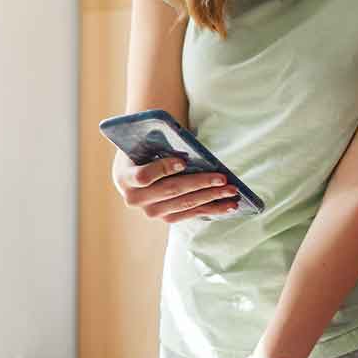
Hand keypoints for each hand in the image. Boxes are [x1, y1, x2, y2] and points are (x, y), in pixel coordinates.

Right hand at [111, 151, 239, 222]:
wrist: (137, 164)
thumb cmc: (146, 146)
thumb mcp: (146, 140)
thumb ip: (161, 142)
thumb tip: (192, 151)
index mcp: (125, 176)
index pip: (144, 176)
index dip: (163, 169)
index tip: (183, 162)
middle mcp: (135, 198)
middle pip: (171, 191)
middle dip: (200, 184)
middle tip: (223, 178)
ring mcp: (151, 211)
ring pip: (184, 204)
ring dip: (211, 198)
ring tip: (232, 191)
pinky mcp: (166, 217)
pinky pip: (191, 214)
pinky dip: (212, 209)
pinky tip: (229, 205)